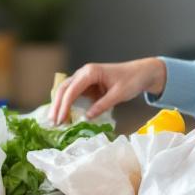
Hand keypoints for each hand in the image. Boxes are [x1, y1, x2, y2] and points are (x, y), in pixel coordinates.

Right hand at [50, 58, 167, 123]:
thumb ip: (102, 105)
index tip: (60, 119)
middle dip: (57, 105)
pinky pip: (74, 94)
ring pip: (66, 91)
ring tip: (55, 120)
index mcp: (90, 72)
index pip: (72, 90)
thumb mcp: (118, 94)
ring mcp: (85, 79)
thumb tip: (87, 117)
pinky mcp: (88, 85)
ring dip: (60, 105)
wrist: (142, 73)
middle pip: (64, 89)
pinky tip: (65, 115)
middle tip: (53, 122)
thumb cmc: (132, 79)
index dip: (64, 105)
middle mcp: (84, 73)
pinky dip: (68, 104)